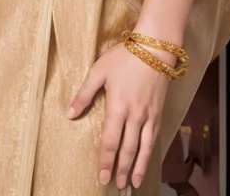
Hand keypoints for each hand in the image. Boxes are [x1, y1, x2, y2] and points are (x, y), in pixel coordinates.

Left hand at [67, 40, 169, 189]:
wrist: (155, 48)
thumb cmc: (124, 57)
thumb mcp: (99, 71)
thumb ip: (84, 94)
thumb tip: (71, 114)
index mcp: (118, 106)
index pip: (110, 140)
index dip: (105, 160)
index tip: (102, 175)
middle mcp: (135, 115)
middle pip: (127, 148)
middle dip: (120, 168)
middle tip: (115, 185)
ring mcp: (149, 115)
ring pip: (144, 148)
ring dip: (138, 167)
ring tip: (132, 182)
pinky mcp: (159, 112)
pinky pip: (154, 138)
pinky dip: (150, 153)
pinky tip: (146, 160)